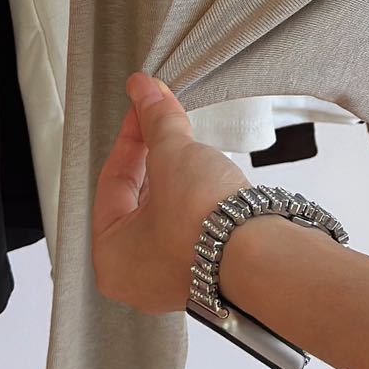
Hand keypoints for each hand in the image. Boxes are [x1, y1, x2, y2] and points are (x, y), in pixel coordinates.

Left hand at [92, 72, 249, 314]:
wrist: (258, 253)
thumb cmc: (199, 217)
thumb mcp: (171, 155)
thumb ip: (155, 119)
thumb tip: (142, 89)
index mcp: (110, 255)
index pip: (112, 183)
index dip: (129, 138)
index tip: (143, 108)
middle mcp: (135, 276)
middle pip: (136, 199)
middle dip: (150, 155)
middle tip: (163, 120)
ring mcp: (172, 279)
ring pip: (163, 214)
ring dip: (172, 175)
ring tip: (186, 142)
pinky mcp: (205, 274)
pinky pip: (187, 228)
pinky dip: (191, 199)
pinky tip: (205, 174)